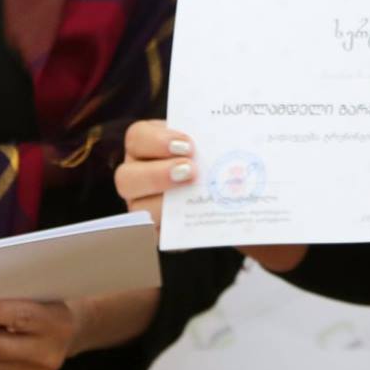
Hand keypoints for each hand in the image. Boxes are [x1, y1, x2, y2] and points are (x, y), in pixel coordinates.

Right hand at [113, 119, 304, 273]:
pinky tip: (197, 224)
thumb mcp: (214, 139)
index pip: (137, 137)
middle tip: (190, 171)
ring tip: (193, 196)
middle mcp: (137, 175)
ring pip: (138, 209)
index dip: (157, 140)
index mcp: (146, 144)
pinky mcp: (157, 230)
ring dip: (163, 204)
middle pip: (126, 177)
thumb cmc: (215, 153)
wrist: (228, 188)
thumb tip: (244, 133)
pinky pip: (155, 236)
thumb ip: (218, 136)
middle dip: (157, 174)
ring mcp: (143, 205)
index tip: (188, 145)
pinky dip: (174, 230)